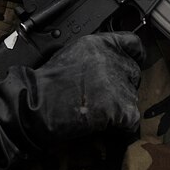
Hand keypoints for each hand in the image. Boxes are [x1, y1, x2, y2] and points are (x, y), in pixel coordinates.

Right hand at [0, 31, 144, 169]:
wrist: (35, 106)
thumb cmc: (46, 84)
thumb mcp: (72, 53)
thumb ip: (97, 53)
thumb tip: (114, 61)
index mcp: (100, 42)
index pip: (134, 44)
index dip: (134, 56)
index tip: (131, 64)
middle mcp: (112, 58)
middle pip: (134, 73)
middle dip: (123, 86)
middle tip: (102, 98)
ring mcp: (117, 82)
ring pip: (133, 97)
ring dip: (120, 107)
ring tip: (96, 112)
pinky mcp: (119, 107)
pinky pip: (131, 120)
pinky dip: (121, 127)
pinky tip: (103, 126)